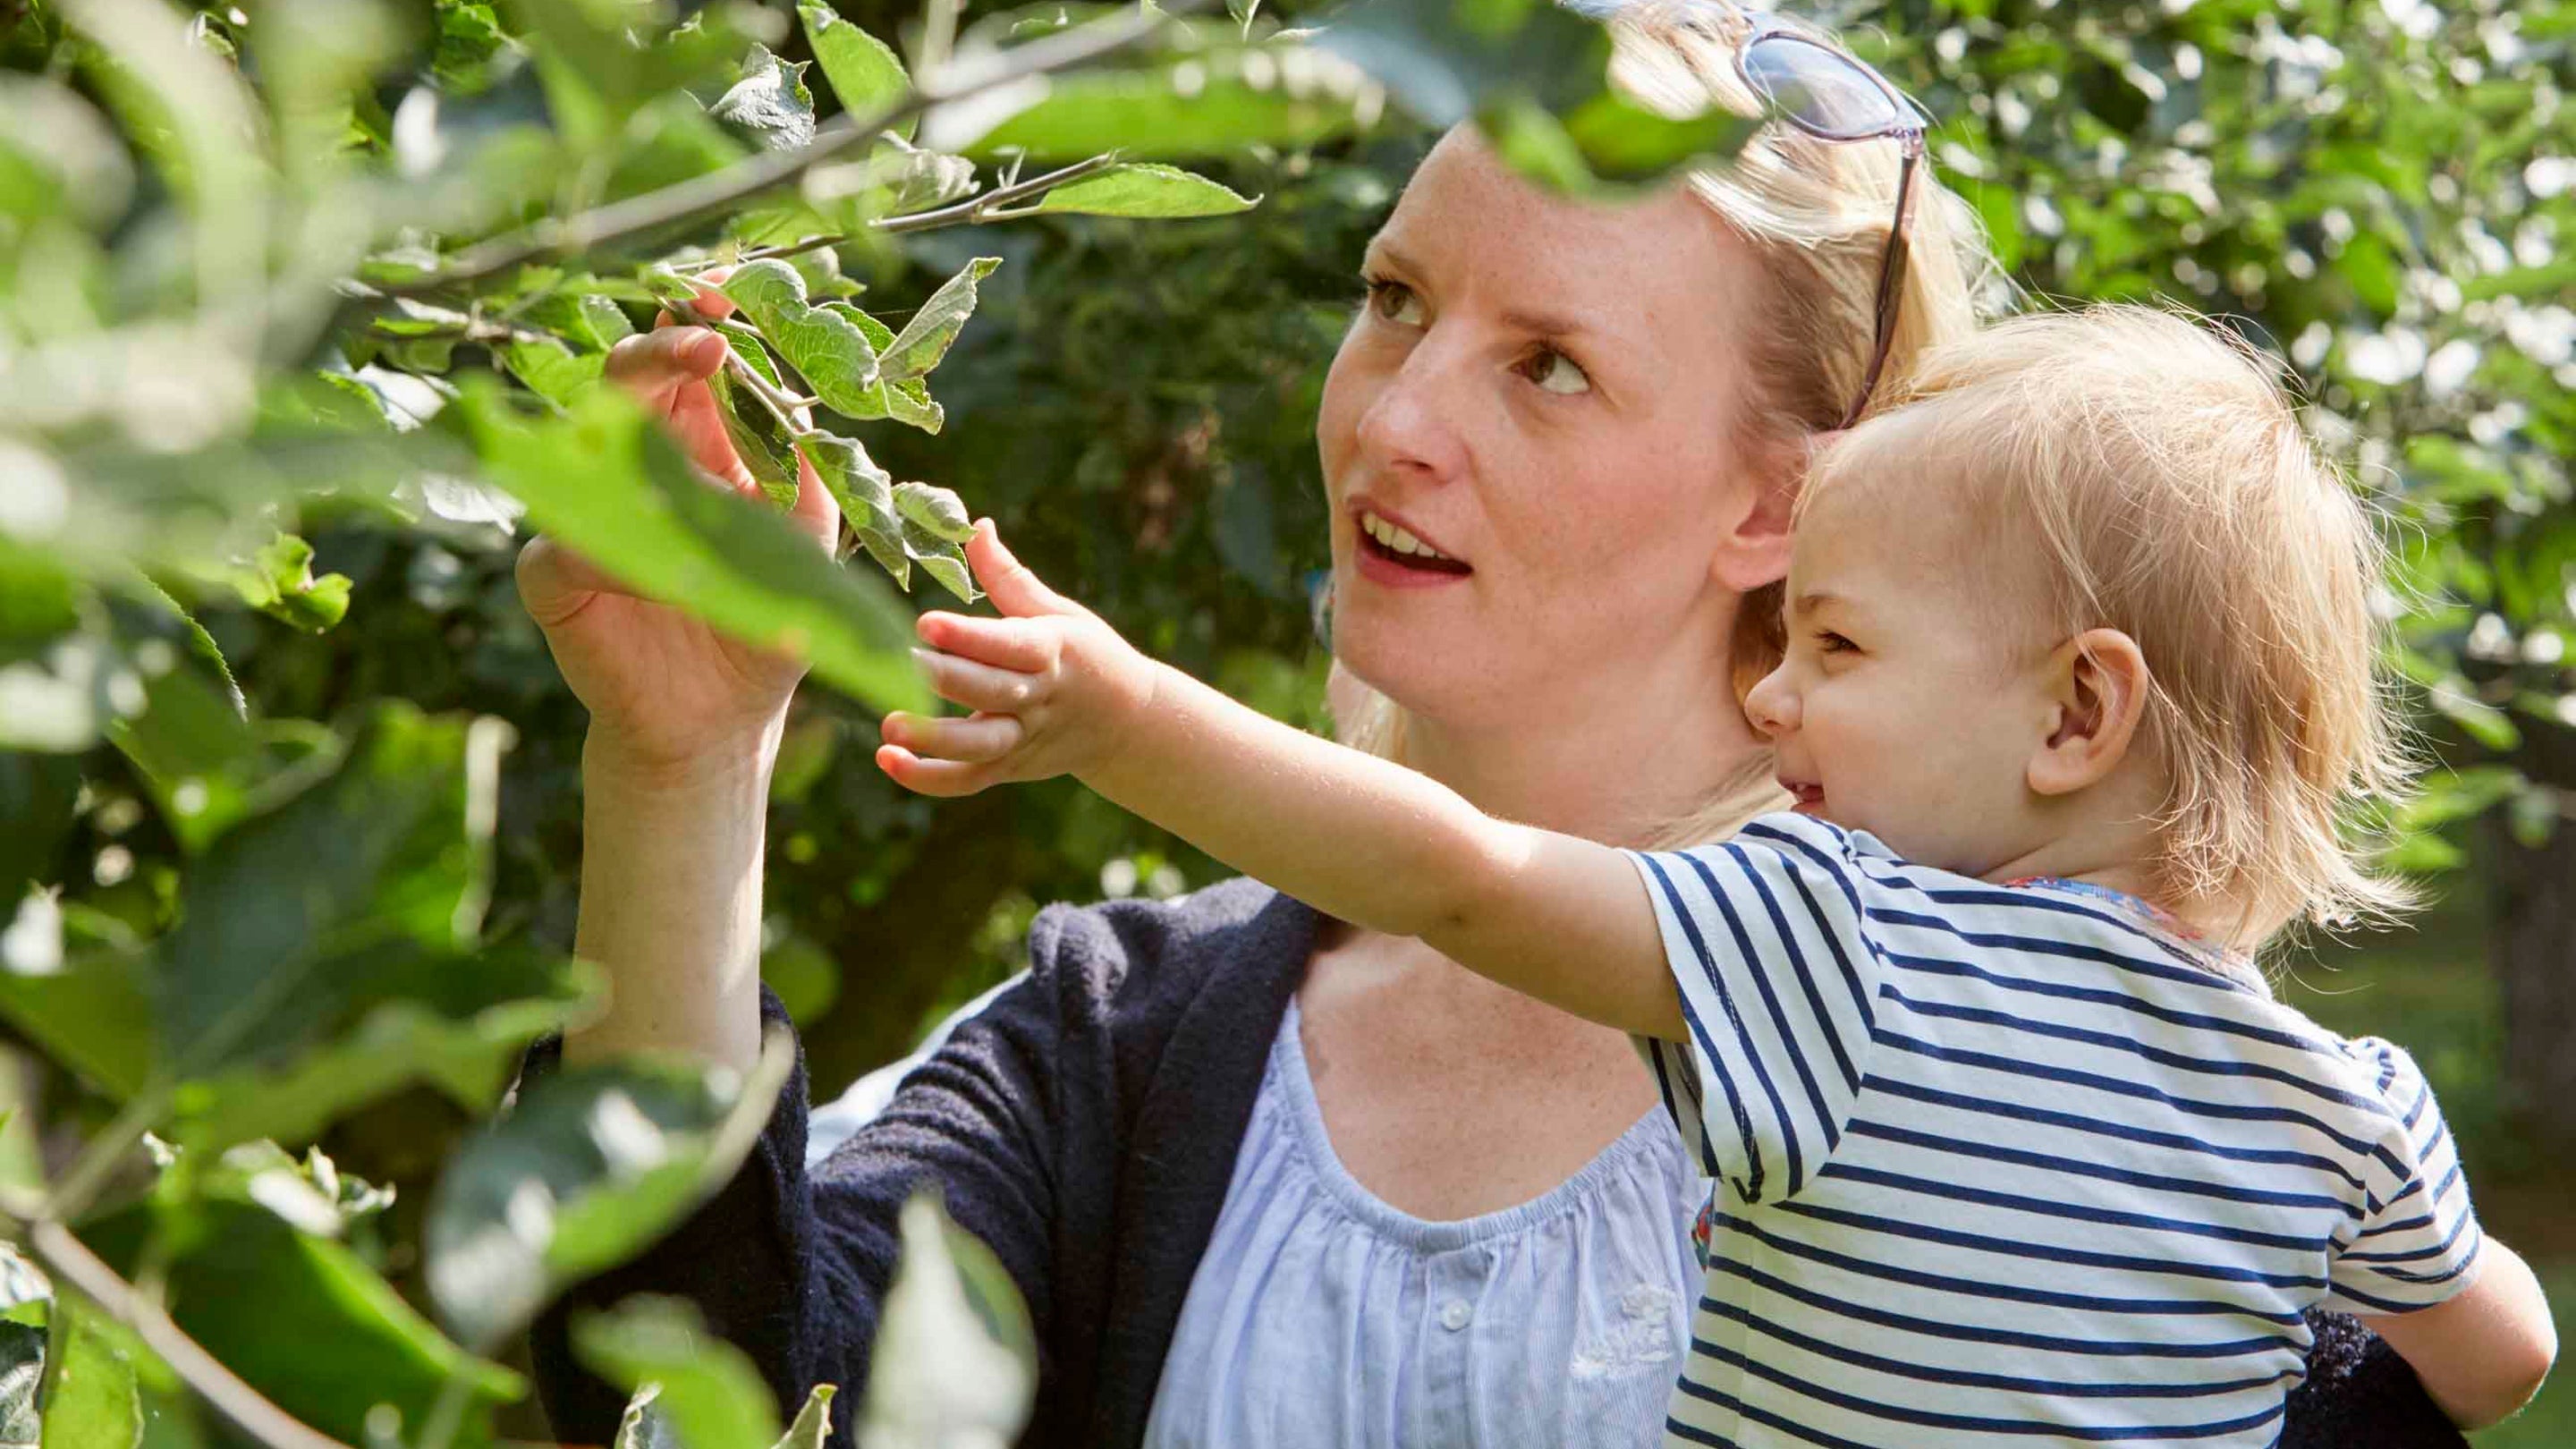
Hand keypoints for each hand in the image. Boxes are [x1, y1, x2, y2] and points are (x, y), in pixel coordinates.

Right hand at [513, 272, 842, 778]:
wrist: (721, 718)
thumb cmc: (762, 617)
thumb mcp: (805, 540)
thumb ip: (803, 469)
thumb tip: (797, 401)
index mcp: (699, 442)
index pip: (691, 361)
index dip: (705, 321)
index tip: (731, 296)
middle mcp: (633, 461)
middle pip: (628, 377)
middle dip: (664, 349)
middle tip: (709, 344)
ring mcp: (585, 512)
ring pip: (584, 444)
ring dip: (635, 437)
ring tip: (683, 449)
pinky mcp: (553, 575)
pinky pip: (564, 545)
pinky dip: (609, 552)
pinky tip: (654, 571)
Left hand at [875, 524, 1158, 795]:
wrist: (1129, 724)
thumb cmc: (1086, 656)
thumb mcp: (1059, 613)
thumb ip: (1009, 577)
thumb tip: (975, 525)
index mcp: (1051, 651)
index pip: (1008, 644)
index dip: (968, 636)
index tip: (926, 622)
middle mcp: (1038, 698)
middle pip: (990, 691)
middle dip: (946, 679)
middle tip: (897, 660)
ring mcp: (1024, 738)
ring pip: (979, 745)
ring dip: (934, 739)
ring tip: (889, 726)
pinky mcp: (1010, 768)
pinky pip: (968, 780)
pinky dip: (928, 779)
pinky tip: (888, 759)